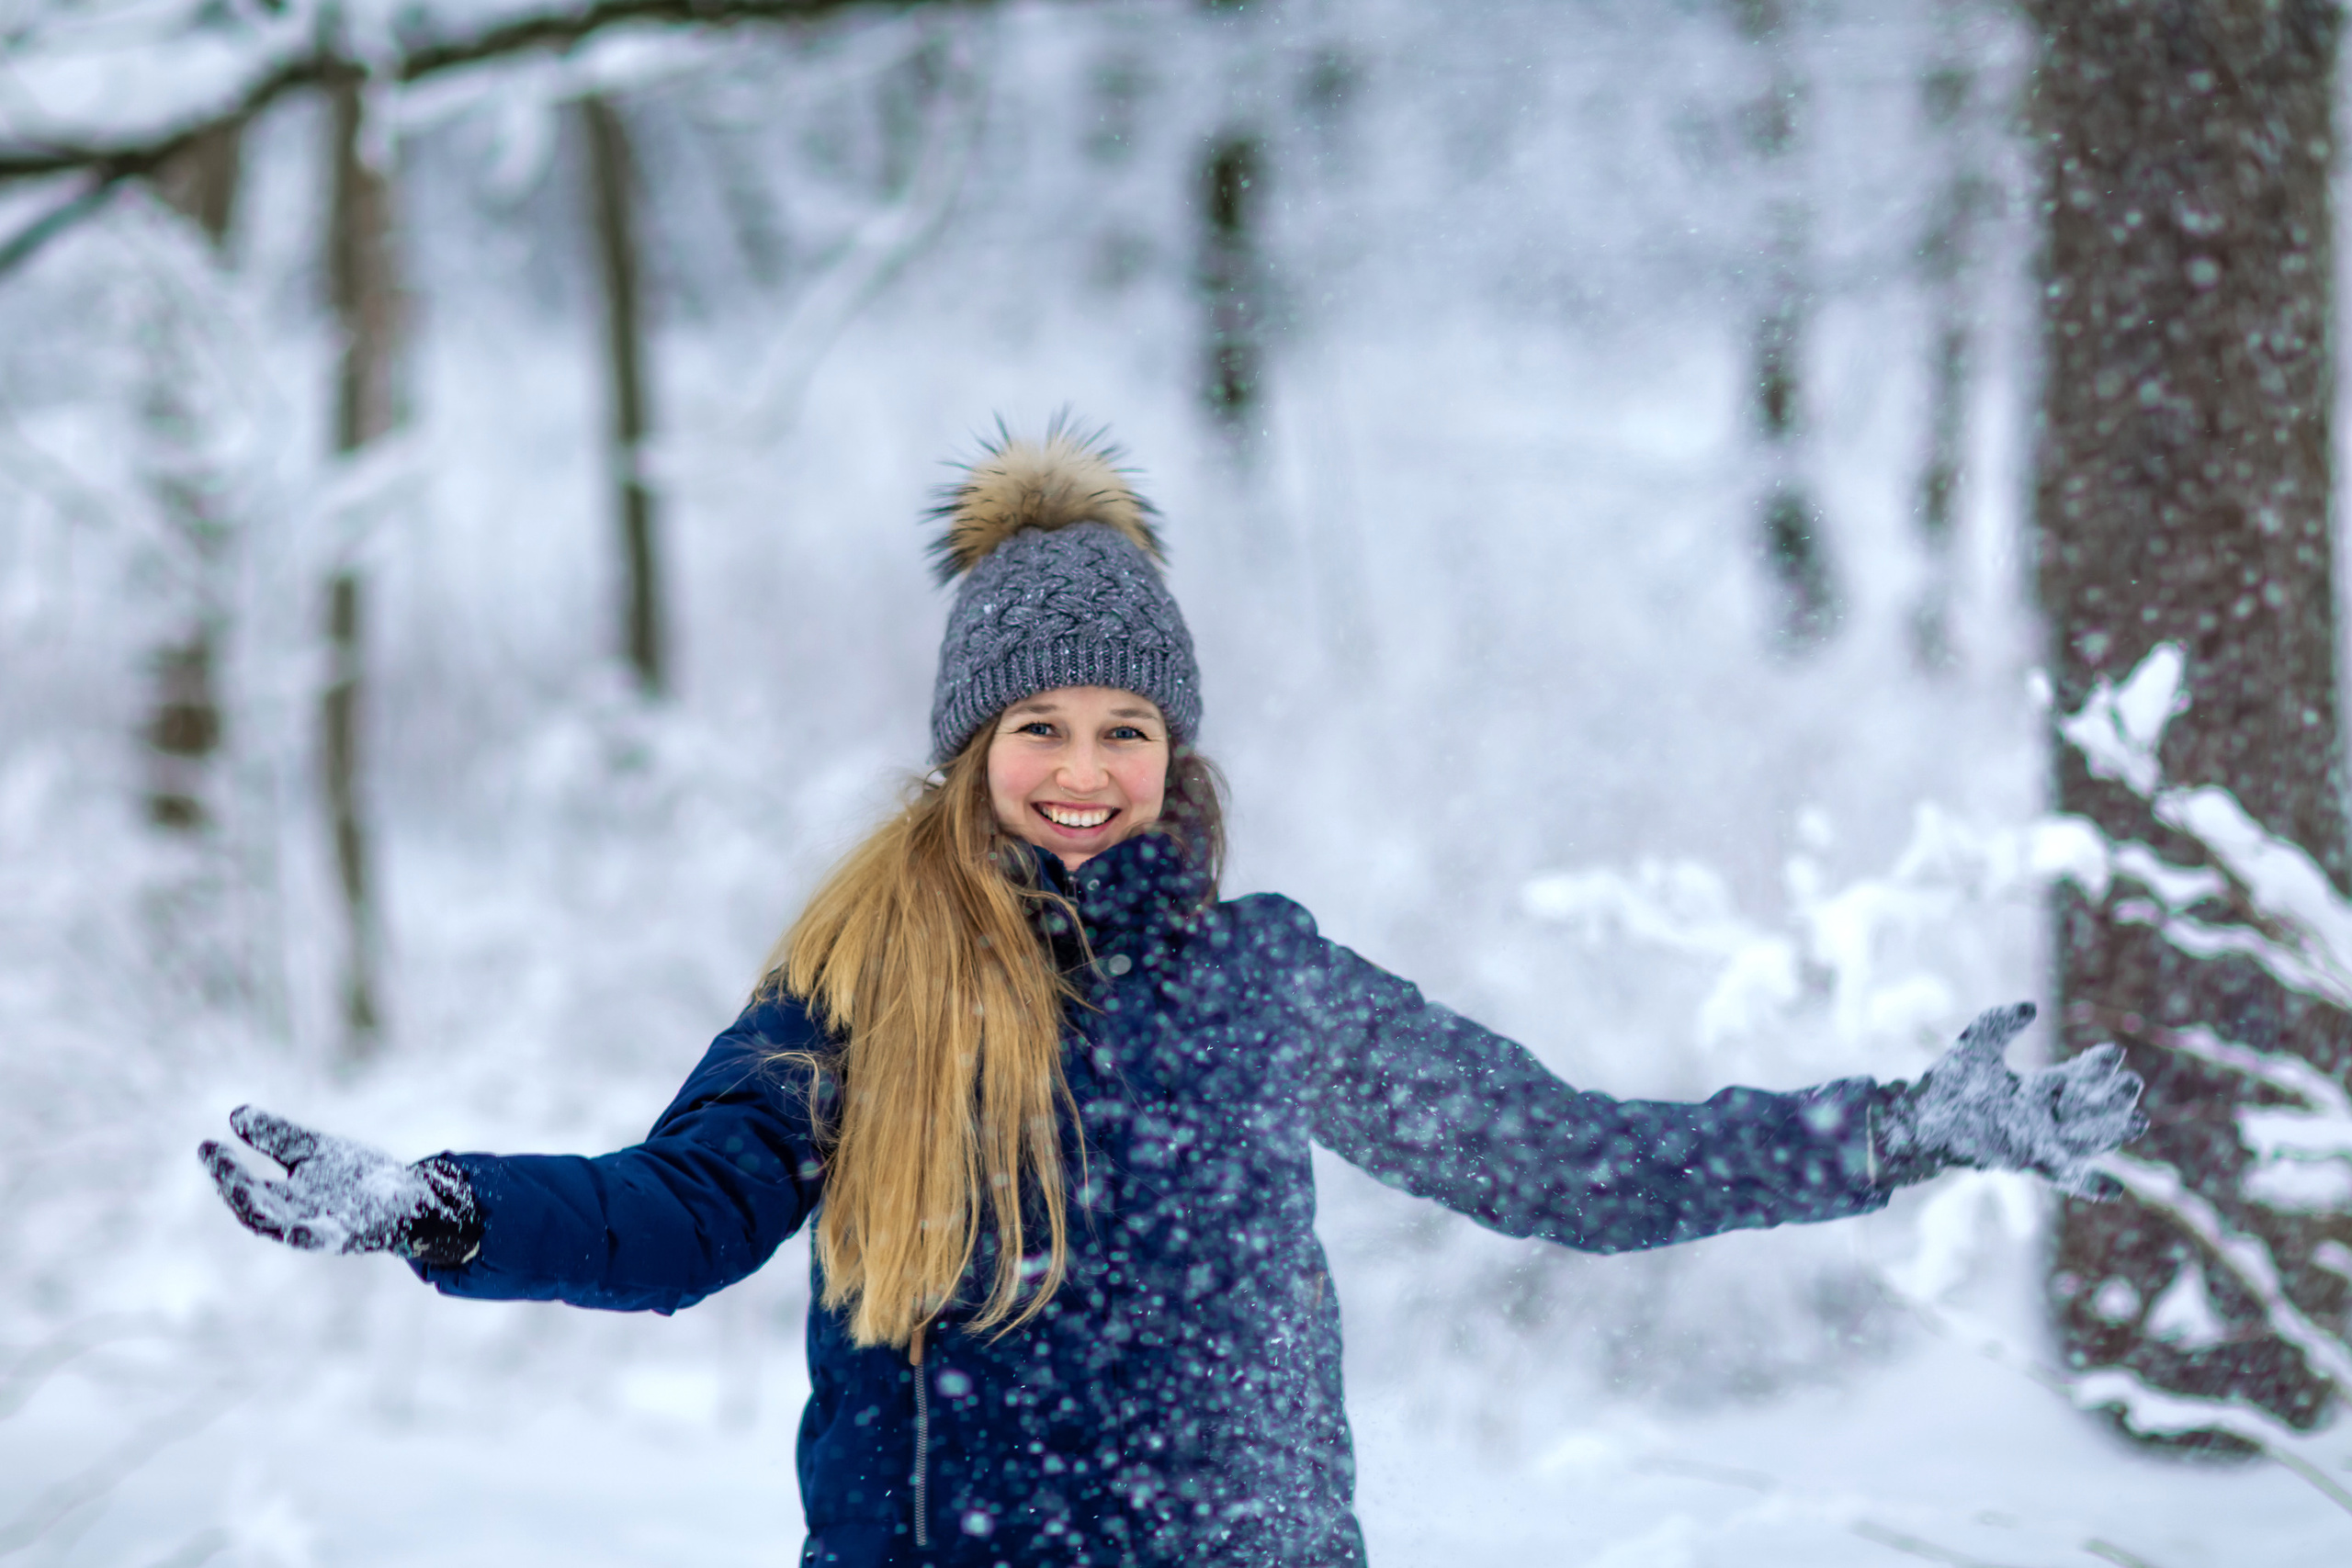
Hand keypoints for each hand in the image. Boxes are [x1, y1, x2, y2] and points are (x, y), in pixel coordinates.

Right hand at [199, 1106, 481, 1265]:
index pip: (244, 1187)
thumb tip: (236, 1113)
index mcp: (284, 1198)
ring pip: (281, 1226)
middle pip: (254, 1208)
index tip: (205, 1145)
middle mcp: (296, 1216)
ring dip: (260, 1211)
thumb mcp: (313, 1150)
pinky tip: (298, 1231)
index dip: (222, 1169)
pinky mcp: (352, 1232)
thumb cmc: (357, 1178)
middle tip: (217, 1161)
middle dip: (232, 1185)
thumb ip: (276, 1137)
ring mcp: (322, 1226)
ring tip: (240, 1187)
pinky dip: (311, 1236)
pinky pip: (327, 1238)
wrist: (410, 1198)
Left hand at [1872, 1002, 2147, 1197]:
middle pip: (2091, 1109)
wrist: (1920, 1118)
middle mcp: (2042, 1116)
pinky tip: (2114, 1190)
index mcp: (2037, 1089)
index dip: (2097, 1067)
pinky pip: (2063, 1177)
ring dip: (2112, 1132)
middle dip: (2113, 1098)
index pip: (2077, 1077)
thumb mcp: (1978, 1044)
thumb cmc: (1947, 1082)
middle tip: (2132, 1084)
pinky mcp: (2027, 1161)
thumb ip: (2002, 1022)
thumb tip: (2033, 1008)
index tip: (2114, 1054)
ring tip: (2138, 1121)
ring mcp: (2037, 1140)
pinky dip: (2088, 1184)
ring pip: (2087, 1140)